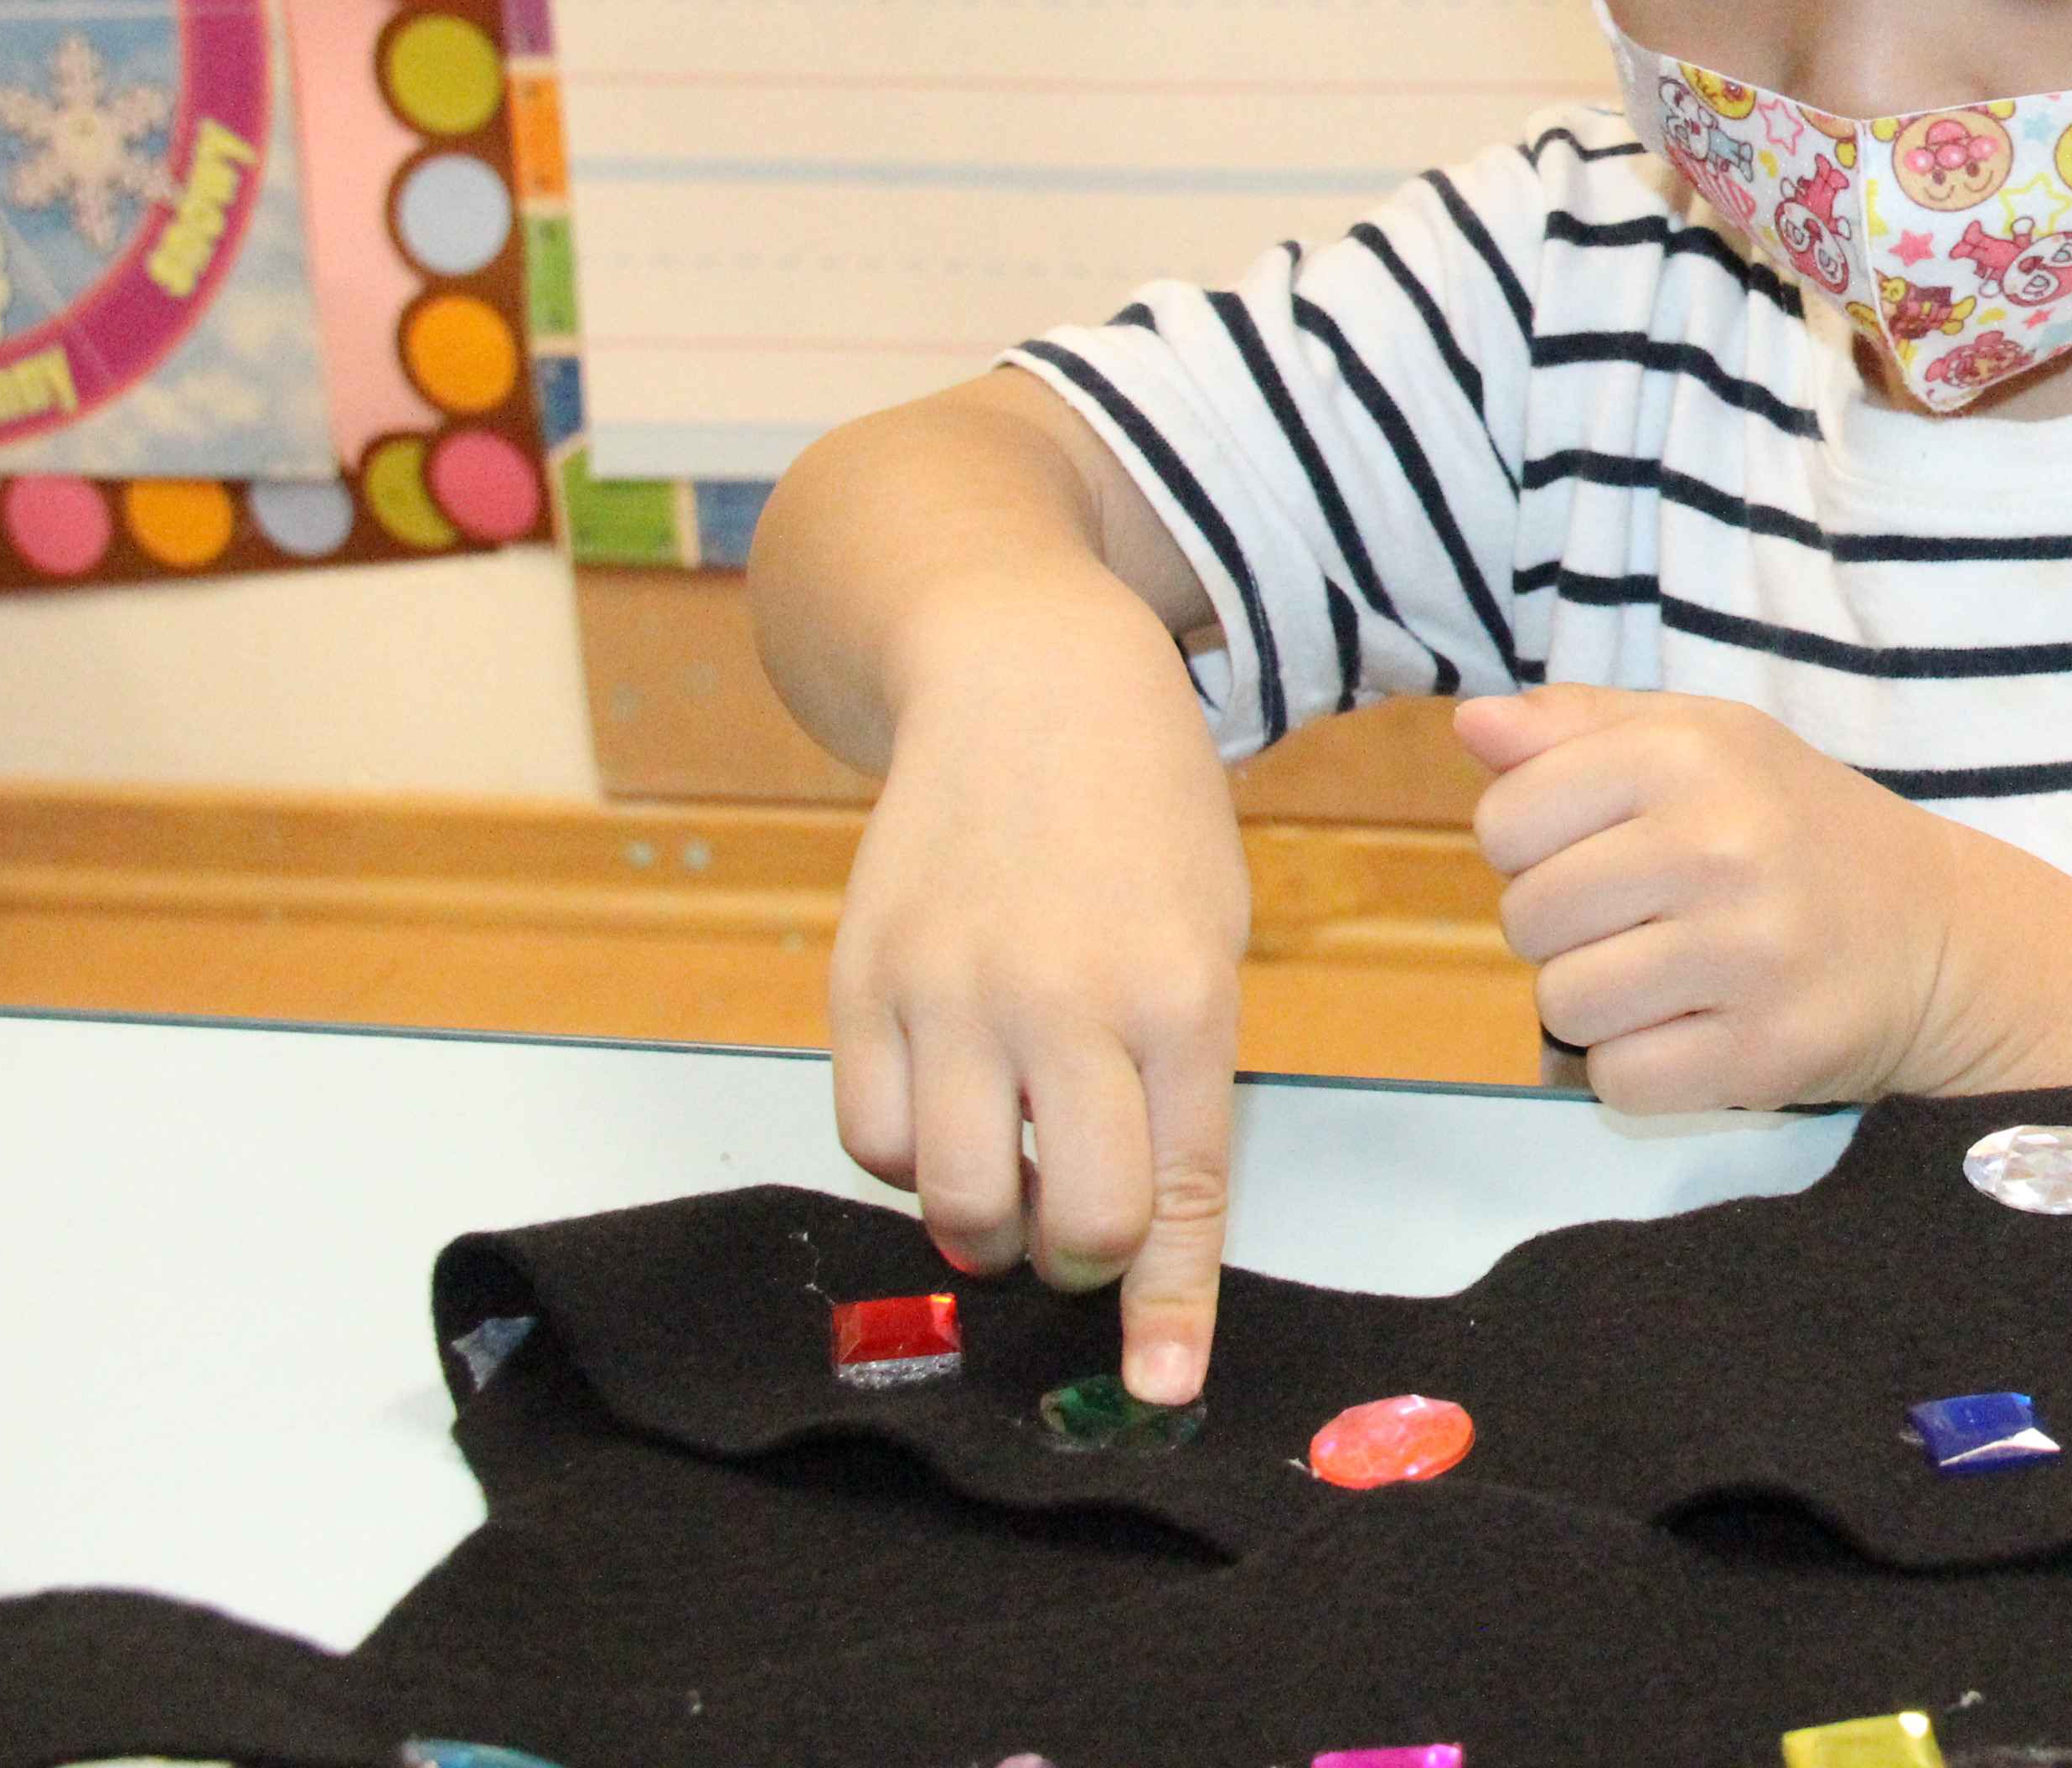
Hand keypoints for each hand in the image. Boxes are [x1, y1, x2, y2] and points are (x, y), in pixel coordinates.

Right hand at [827, 576, 1250, 1403]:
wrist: (1032, 684)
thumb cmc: (1145, 820)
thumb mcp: (1209, 937)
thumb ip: (1181, 1084)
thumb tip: (1145, 1240)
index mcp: (1180, 996)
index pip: (1174, 1196)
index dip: (1167, 1310)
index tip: (1163, 1387)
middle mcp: (1063, 1003)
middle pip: (1065, 1224)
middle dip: (1078, 1259)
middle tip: (1082, 1222)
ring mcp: (952, 992)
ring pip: (954, 1200)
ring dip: (988, 1221)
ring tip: (1013, 1165)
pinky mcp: (862, 979)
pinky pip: (870, 1138)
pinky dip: (910, 1156)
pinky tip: (948, 1104)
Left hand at [1461, 685, 1977, 1111]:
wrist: (1936, 933)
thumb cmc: (1793, 824)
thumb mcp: (1703, 740)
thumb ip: (1581, 726)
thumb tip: (1472, 723)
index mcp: (1690, 753)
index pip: (1507, 819)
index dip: (1532, 845)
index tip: (1600, 849)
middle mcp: (1719, 845)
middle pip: (1527, 919)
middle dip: (1564, 929)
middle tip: (1641, 919)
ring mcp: (1746, 954)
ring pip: (1564, 1006)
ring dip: (1598, 1004)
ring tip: (1667, 975)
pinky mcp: (1765, 1052)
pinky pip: (1618, 1081)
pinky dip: (1639, 1067)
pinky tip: (1695, 1028)